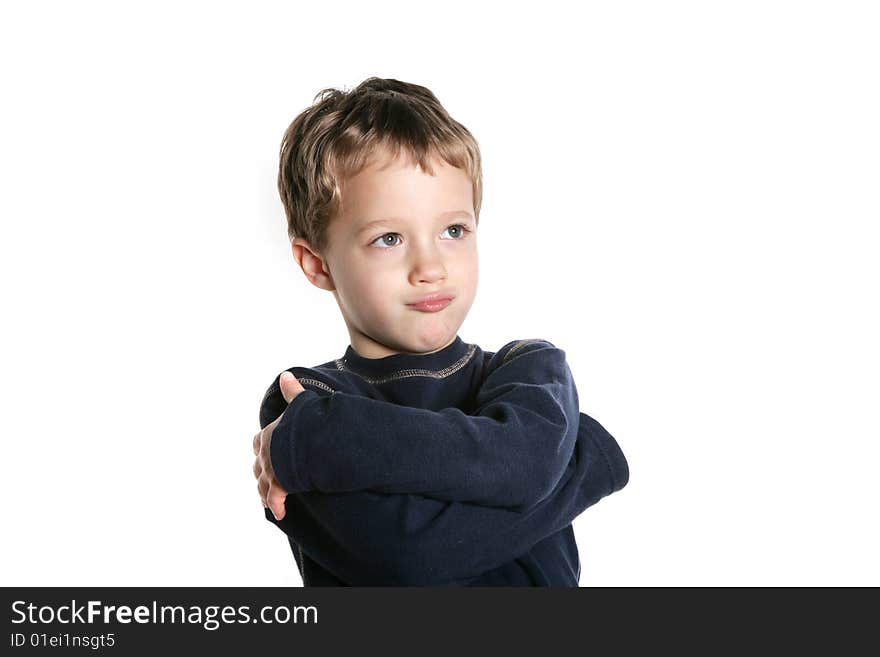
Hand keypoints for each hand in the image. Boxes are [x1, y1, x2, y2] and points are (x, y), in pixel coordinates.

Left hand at [252, 371, 305, 520]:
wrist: (311, 442)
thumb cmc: (307, 422)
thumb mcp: (301, 403)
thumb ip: (292, 392)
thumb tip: (285, 375)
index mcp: (268, 435)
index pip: (258, 442)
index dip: (261, 446)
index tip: (262, 451)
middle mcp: (265, 454)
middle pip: (258, 466)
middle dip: (262, 473)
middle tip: (265, 480)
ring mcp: (270, 471)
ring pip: (263, 485)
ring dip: (266, 492)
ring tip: (269, 501)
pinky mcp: (279, 486)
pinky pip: (275, 499)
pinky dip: (276, 506)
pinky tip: (279, 514)